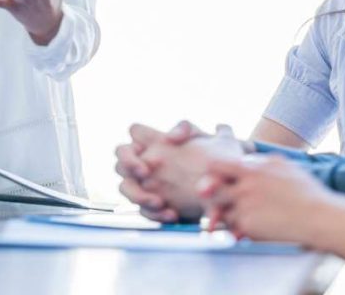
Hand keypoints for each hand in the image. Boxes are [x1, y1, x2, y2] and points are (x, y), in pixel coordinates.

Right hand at [115, 121, 230, 221]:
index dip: (134, 141)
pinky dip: (155, 214)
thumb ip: (187, 129)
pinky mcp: (154, 205)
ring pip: (126, 188)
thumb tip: (170, 136)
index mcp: (154, 142)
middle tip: (145, 173)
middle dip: (129, 166)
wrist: (224, 186)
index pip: (132, 135)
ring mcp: (146, 185)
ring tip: (160, 202)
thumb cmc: (214, 157)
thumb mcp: (204, 138)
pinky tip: (172, 215)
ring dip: (139, 195)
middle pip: (120, 162)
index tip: (145, 155)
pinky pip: (144, 211)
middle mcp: (144, 162)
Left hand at [198, 155, 332, 245]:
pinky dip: (239, 230)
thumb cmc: (306, 192)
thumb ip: (262, 161)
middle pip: (213, 190)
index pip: (217, 167)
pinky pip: (232, 229)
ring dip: (228, 215)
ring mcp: (244, 207)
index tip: (214, 179)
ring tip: (245, 219)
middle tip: (220, 201)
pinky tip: (254, 229)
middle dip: (216, 196)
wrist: (319, 217)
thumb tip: (248, 158)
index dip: (213, 173)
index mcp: (252, 170)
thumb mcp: (284, 165)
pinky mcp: (248, 226)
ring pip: (222, 211)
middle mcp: (244, 187)